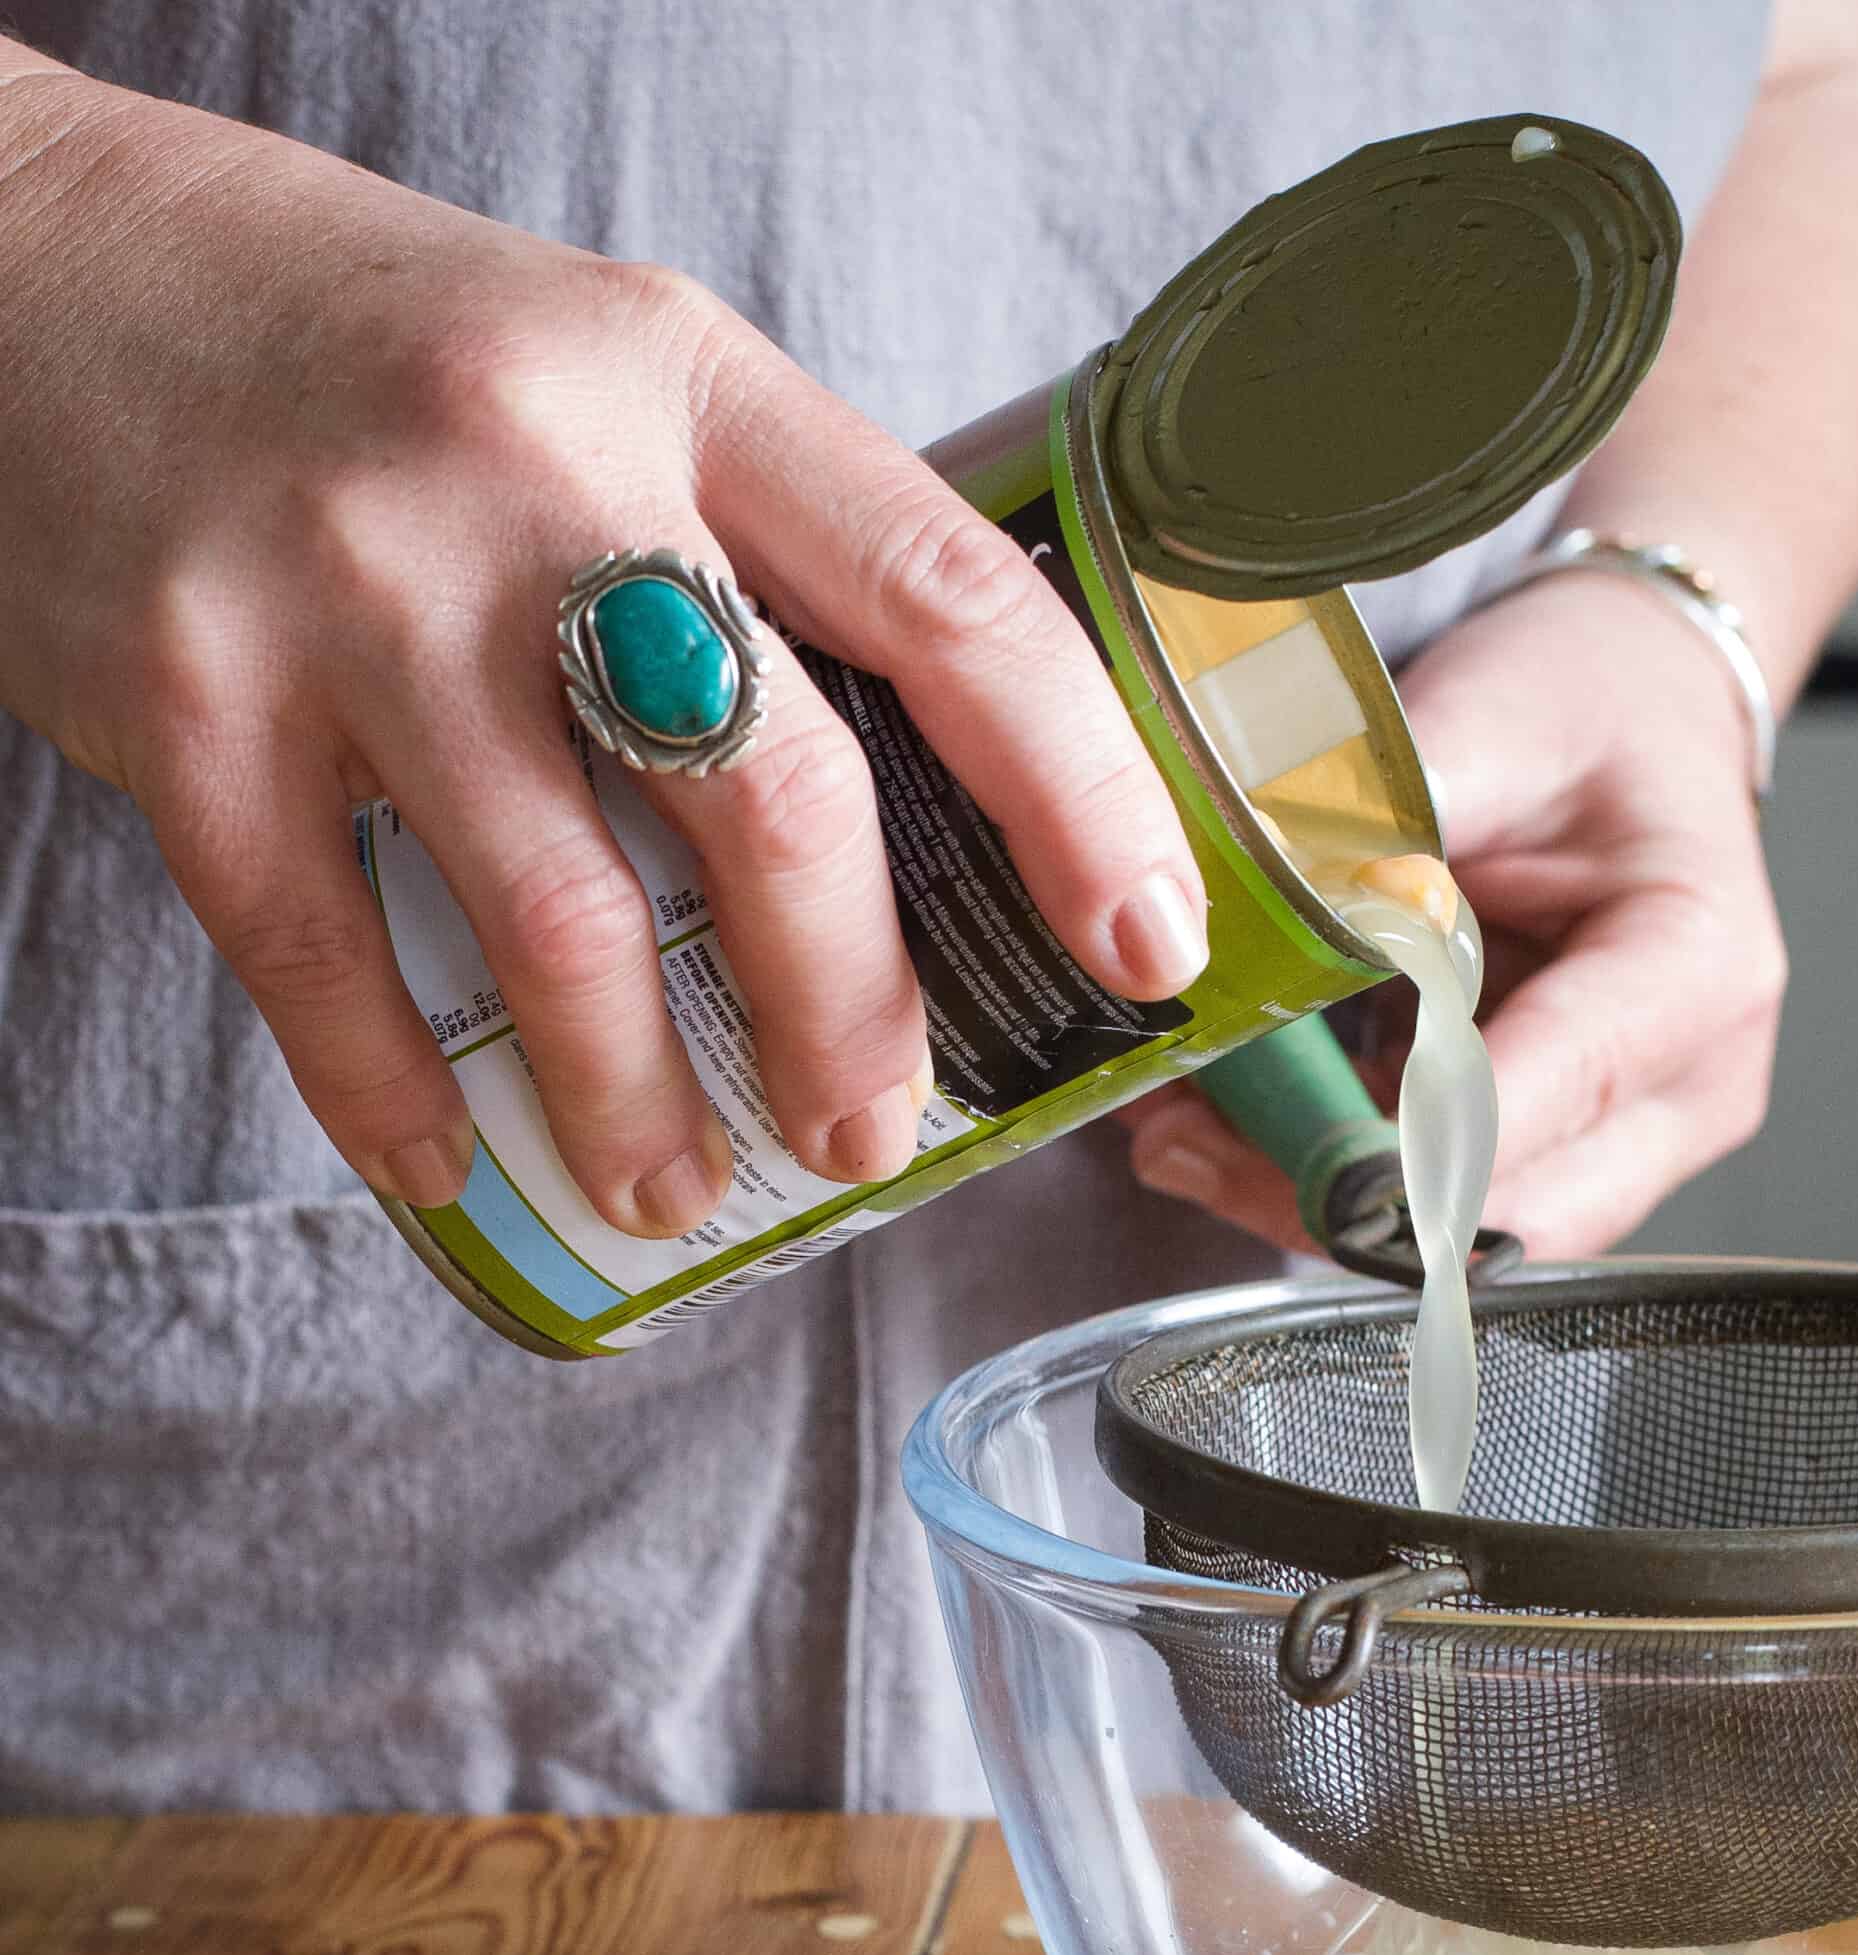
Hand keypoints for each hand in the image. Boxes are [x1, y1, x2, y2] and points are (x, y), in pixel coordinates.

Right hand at [0, 63, 1204, 1233]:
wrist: (43, 262)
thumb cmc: (385, 361)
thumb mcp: (620, 383)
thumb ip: (765, 561)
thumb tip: (935, 824)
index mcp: (692, 384)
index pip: (953, 604)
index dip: (1084, 798)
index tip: (1147, 944)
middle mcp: (532, 471)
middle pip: (774, 796)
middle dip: (853, 1010)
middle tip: (870, 1130)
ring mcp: (347, 589)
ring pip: (562, 920)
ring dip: (642, 1104)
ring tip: (678, 1188)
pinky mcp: (183, 698)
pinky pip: (321, 956)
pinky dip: (398, 1097)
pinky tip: (453, 1163)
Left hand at [1124, 573, 1785, 1257]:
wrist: (1637, 706)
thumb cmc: (1591, 703)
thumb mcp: (1491, 716)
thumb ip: (1386, 815)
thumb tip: (1259, 887)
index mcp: (1693, 973)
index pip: (1534, 1100)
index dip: (1394, 1139)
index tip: (1261, 1128)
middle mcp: (1688, 1082)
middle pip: (1503, 1210)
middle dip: (1332, 1191)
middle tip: (1185, 1137)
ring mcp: (1638, 1134)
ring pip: (1466, 1233)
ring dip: (1320, 1195)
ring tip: (1187, 1129)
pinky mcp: (1575, 1151)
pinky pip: (1449, 1204)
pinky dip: (1340, 1174)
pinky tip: (1240, 1121)